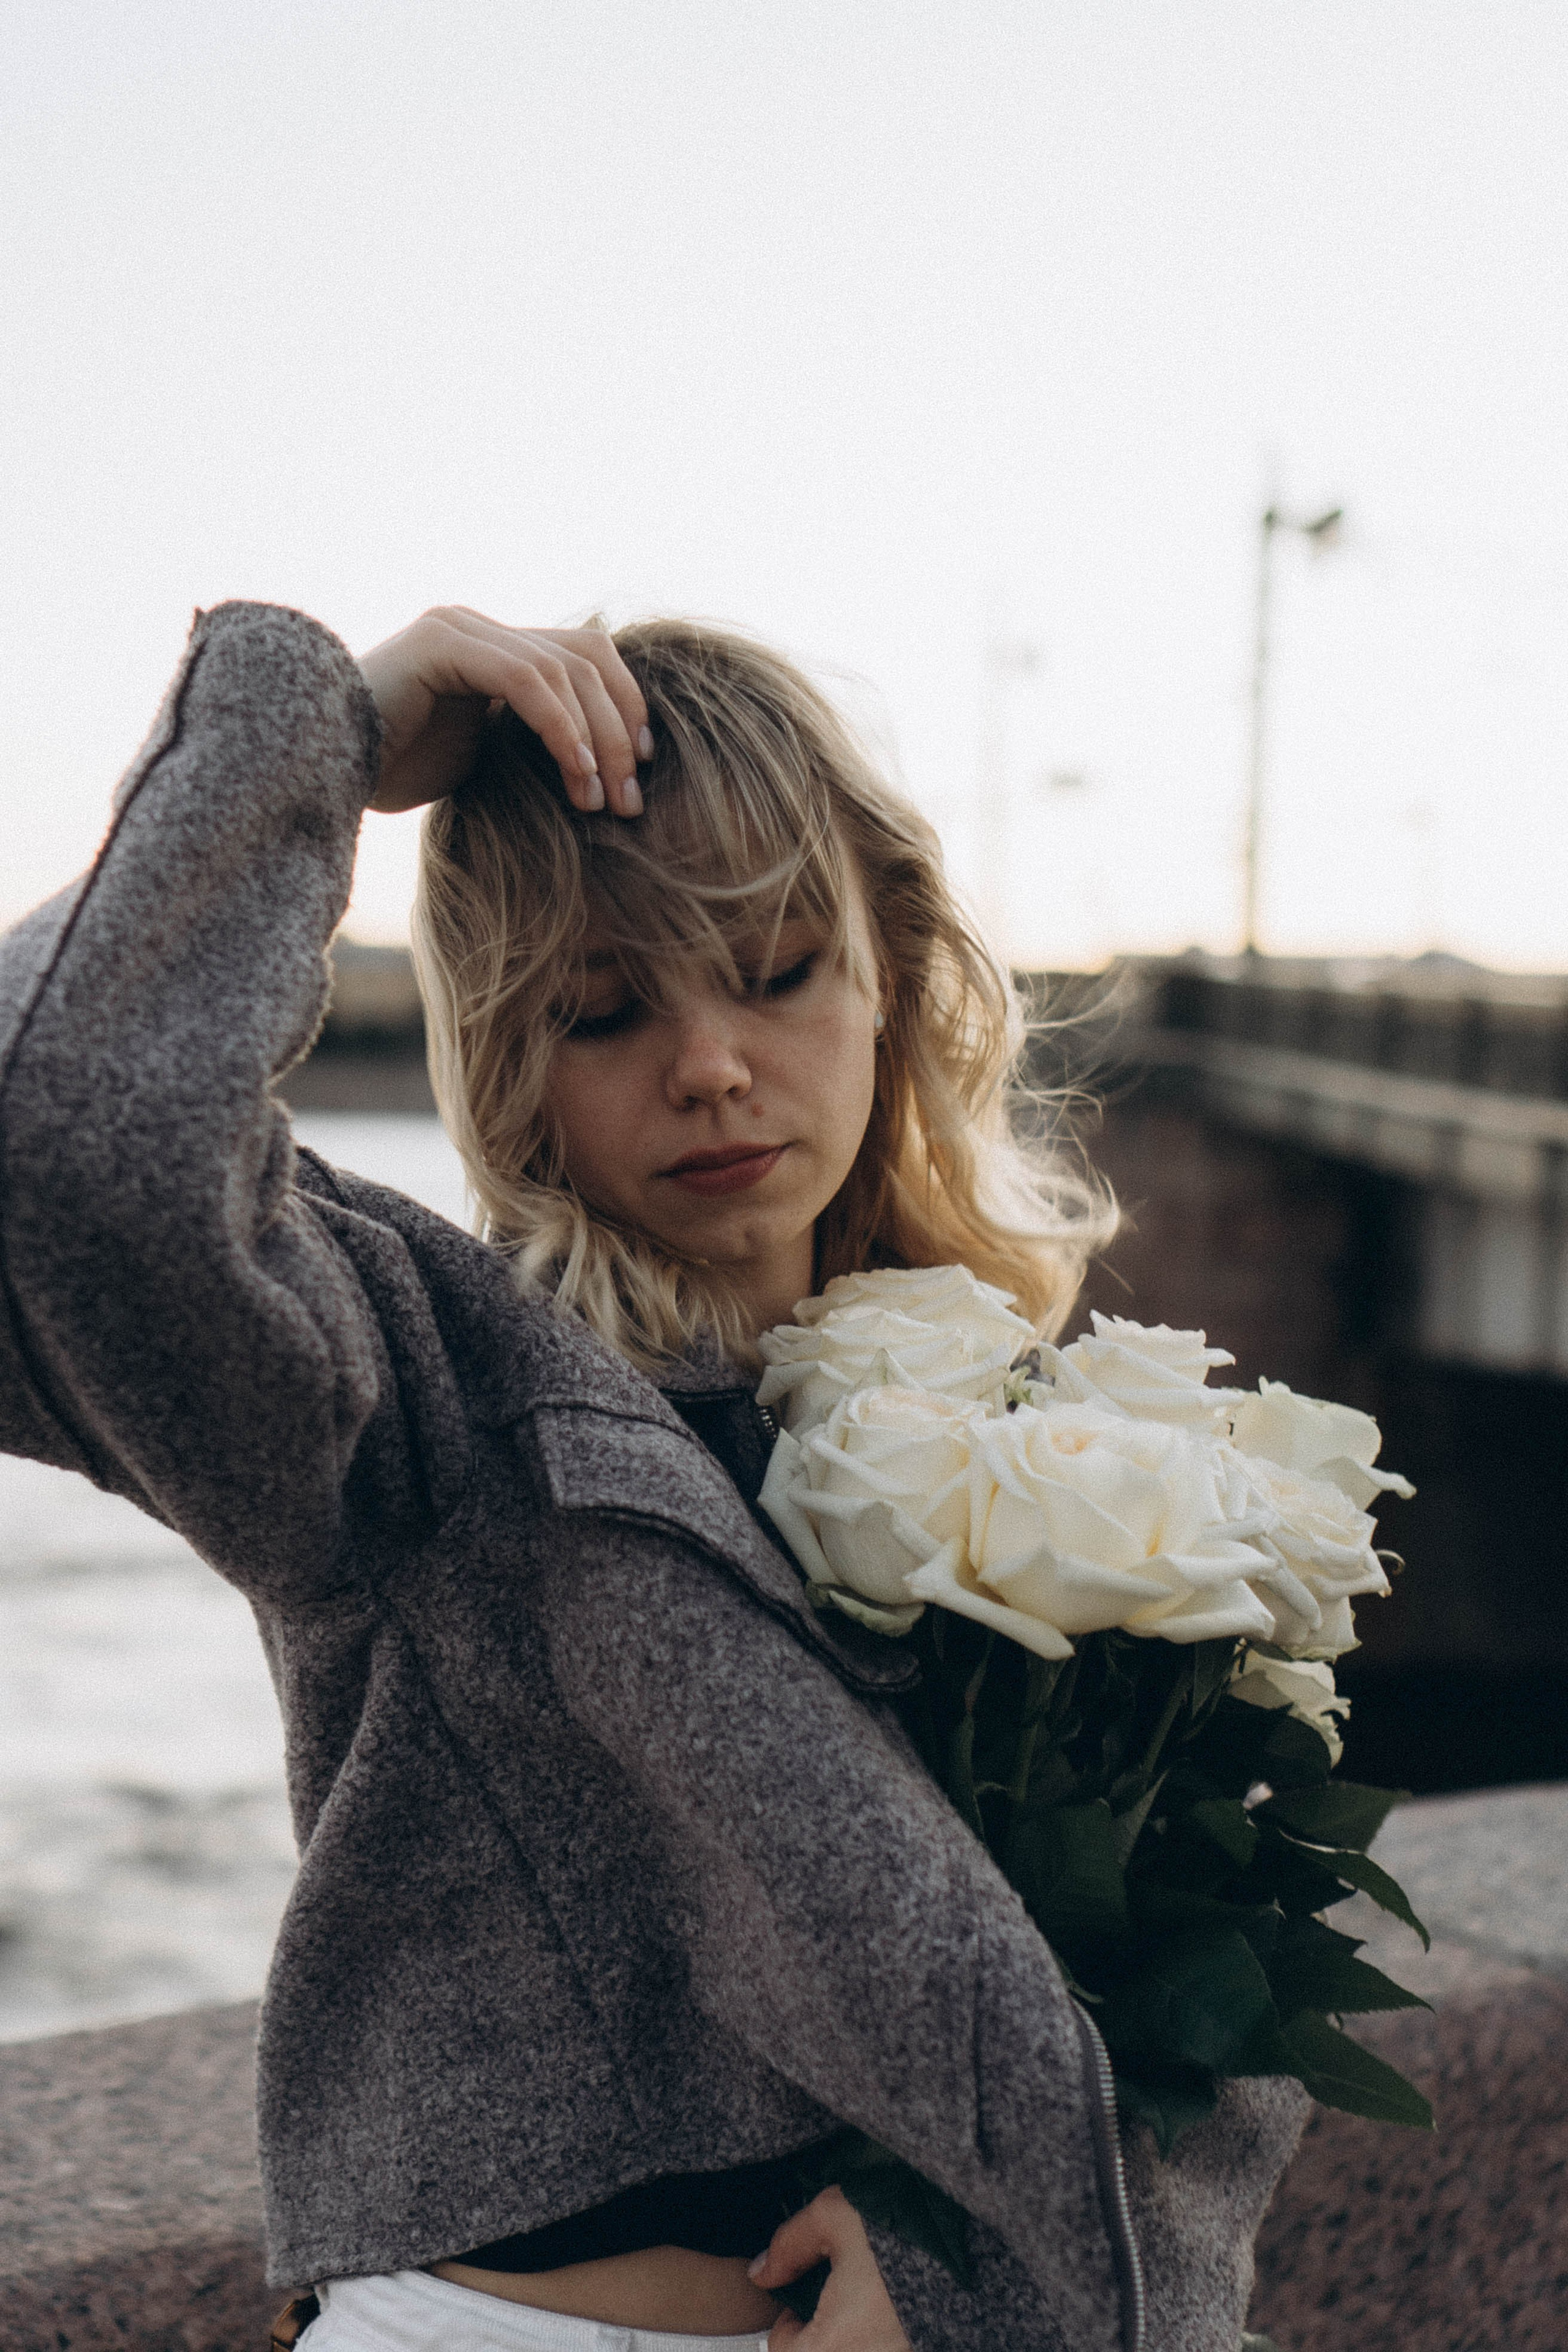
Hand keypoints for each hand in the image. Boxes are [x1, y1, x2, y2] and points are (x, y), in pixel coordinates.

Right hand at [359, 606, 651, 817]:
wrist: (316, 769)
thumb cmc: (388, 772)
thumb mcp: (477, 756)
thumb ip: (524, 740)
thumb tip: (595, 769)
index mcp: (492, 648)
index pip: (585, 655)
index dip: (626, 706)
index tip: (644, 769)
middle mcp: (478, 627)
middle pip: (586, 657)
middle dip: (621, 732)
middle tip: (631, 800)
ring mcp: (459, 628)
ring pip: (564, 669)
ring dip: (597, 740)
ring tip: (602, 800)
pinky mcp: (441, 644)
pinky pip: (526, 679)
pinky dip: (561, 728)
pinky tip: (575, 774)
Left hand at [750, 2189, 912, 2351]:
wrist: (983, 2240)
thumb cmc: (905, 2229)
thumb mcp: (838, 2216)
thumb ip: (790, 2244)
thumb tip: (761, 2272)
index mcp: (837, 2345)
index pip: (784, 2351)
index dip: (789, 2322)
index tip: (809, 2293)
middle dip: (824, 2333)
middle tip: (842, 2295)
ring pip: (855, 2349)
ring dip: (856, 2334)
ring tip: (874, 2299)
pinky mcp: (927, 2348)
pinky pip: (885, 2345)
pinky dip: (884, 2334)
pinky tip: (899, 2308)